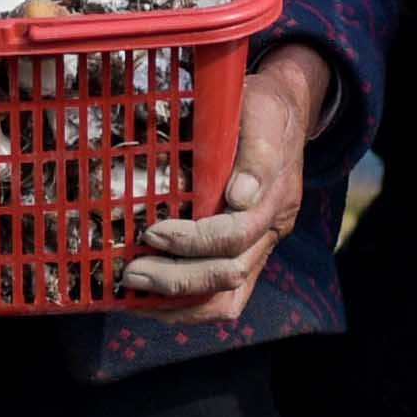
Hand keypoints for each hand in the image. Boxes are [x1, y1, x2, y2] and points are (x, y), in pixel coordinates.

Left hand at [123, 48, 337, 320]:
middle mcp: (272, 230)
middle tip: (131, 272)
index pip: (235, 235)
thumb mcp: (263, 112)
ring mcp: (261, 248)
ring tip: (135, 295)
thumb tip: (240, 197)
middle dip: (177, 279)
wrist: (285, 113)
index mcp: (277, 197)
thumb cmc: (262, 108)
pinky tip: (149, 303)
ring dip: (179, 304)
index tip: (151, 232)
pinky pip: (222, 299)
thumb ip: (256, 152)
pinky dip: (185, 307)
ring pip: (228, 300)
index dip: (192, 241)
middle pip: (229, 275)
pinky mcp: (246, 257)